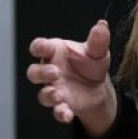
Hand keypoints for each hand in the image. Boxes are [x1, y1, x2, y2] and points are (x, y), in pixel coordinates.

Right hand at [26, 19, 116, 137]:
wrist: (99, 85)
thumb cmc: (91, 63)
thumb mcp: (98, 50)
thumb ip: (98, 40)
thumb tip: (102, 24)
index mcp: (55, 52)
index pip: (39, 47)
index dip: (38, 47)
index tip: (43, 48)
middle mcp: (50, 71)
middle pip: (34, 72)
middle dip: (41, 73)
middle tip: (55, 72)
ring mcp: (54, 89)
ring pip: (42, 94)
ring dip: (48, 95)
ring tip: (59, 95)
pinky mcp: (62, 105)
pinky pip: (57, 111)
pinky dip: (60, 113)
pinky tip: (67, 114)